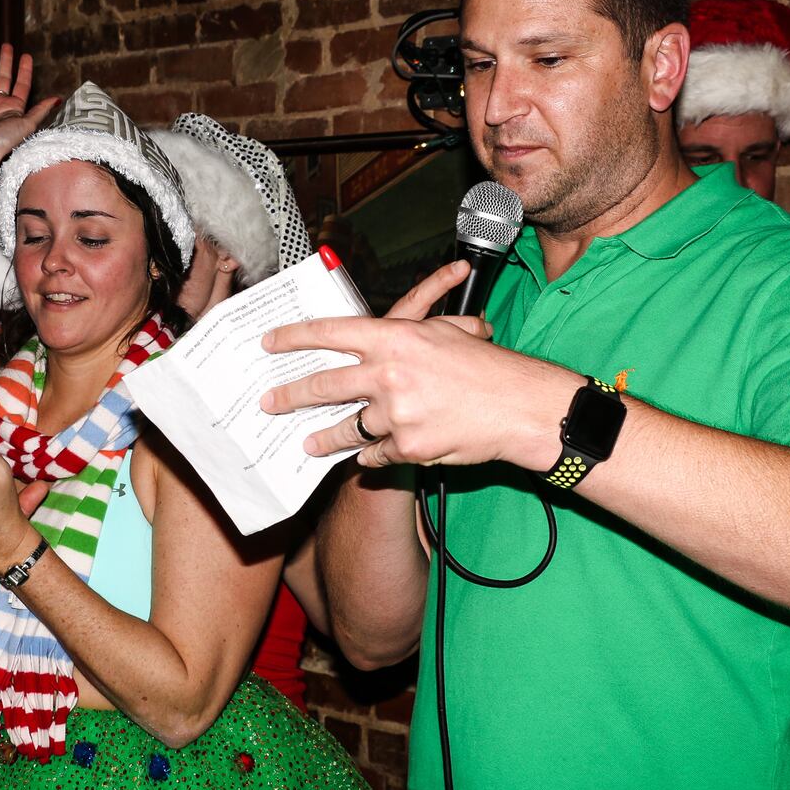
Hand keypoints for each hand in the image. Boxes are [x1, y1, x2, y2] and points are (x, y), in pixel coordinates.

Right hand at [0, 43, 59, 168]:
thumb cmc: (3, 140)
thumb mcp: (27, 124)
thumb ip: (40, 110)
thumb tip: (58, 98)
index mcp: (14, 107)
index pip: (22, 84)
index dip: (25, 70)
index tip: (26, 56)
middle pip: (4, 78)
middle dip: (7, 62)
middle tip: (8, 46)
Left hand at [260, 261, 575, 468]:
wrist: (520, 406)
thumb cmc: (487, 366)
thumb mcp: (444, 333)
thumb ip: (405, 334)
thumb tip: (372, 340)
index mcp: (395, 338)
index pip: (329, 333)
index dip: (294, 337)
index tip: (270, 343)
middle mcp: (388, 374)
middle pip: (323, 385)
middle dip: (289, 396)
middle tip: (269, 403)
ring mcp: (396, 414)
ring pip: (346, 427)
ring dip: (324, 437)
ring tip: (308, 442)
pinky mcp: (408, 447)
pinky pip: (376, 453)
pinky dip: (371, 454)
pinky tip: (366, 456)